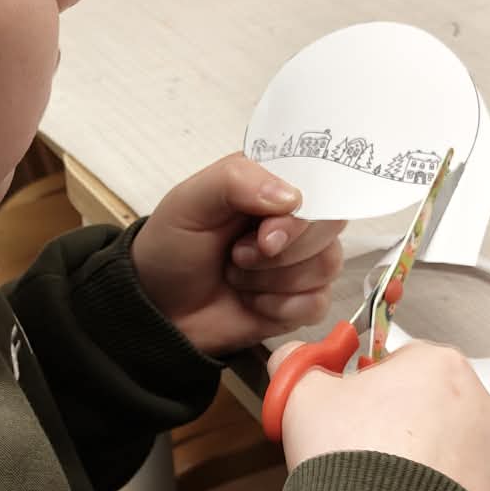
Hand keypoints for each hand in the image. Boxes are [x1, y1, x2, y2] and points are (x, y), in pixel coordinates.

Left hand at [131, 153, 344, 357]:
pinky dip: (281, 307)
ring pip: (327, 265)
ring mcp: (301, 261)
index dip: (301, 212)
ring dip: (274, 278)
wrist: (159, 310)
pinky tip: (252, 302)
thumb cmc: (171, 248)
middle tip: (237, 256)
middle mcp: (293, 219)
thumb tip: (292, 198)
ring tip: (237, 276)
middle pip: (330, 225)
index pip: (319, 182)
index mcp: (271, 184)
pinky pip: (319, 302)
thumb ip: (236, 180)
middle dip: (282, 250)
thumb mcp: (189, 202)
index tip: (267, 232)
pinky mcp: (302, 301)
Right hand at [272, 338, 489, 490]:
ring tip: (377, 489)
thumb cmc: (352, 465)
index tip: (343, 411)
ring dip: (416, 462)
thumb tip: (292, 359)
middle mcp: (480, 405)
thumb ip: (298, 365)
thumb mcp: (301, 397)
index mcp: (439, 365)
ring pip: (446, 448)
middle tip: (354, 452)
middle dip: (392, 425)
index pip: (396, 362)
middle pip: (425, 405)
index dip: (362, 388)